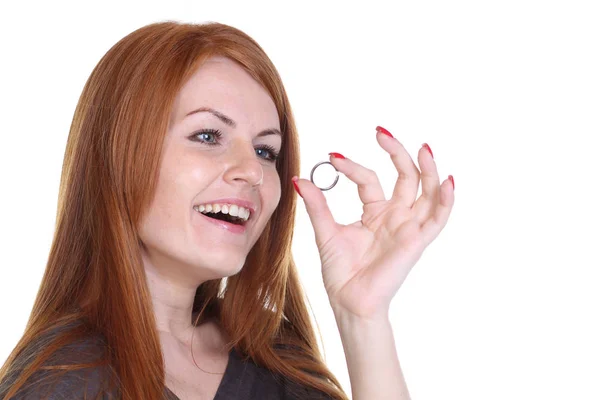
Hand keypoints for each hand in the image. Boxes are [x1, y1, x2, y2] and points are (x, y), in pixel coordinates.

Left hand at [292, 127, 454, 319]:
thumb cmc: (340, 272)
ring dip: (428, 168)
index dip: (351, 166)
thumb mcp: (326, 231)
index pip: (369, 179)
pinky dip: (445, 200)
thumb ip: (317, 205)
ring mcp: (408, 226)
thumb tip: (299, 179)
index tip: (332, 157)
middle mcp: (395, 215)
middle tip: (380, 132)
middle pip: (405, 176)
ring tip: (424, 147)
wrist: (348, 301)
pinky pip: (437, 218)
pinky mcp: (417, 241)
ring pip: (426, 191)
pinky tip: (447, 181)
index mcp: (375, 212)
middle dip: (396, 152)